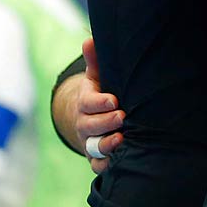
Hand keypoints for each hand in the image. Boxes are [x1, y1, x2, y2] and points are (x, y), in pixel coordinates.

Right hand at [74, 38, 124, 173]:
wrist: (92, 118)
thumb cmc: (101, 93)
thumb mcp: (98, 76)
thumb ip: (96, 60)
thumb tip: (90, 39)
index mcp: (85, 102)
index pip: (88, 102)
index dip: (99, 103)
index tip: (114, 100)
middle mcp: (84, 123)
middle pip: (89, 126)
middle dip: (105, 123)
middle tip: (122, 116)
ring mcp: (89, 142)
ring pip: (93, 148)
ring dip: (107, 145)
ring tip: (122, 139)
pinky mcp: (96, 159)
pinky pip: (97, 166)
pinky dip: (106, 166)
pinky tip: (119, 161)